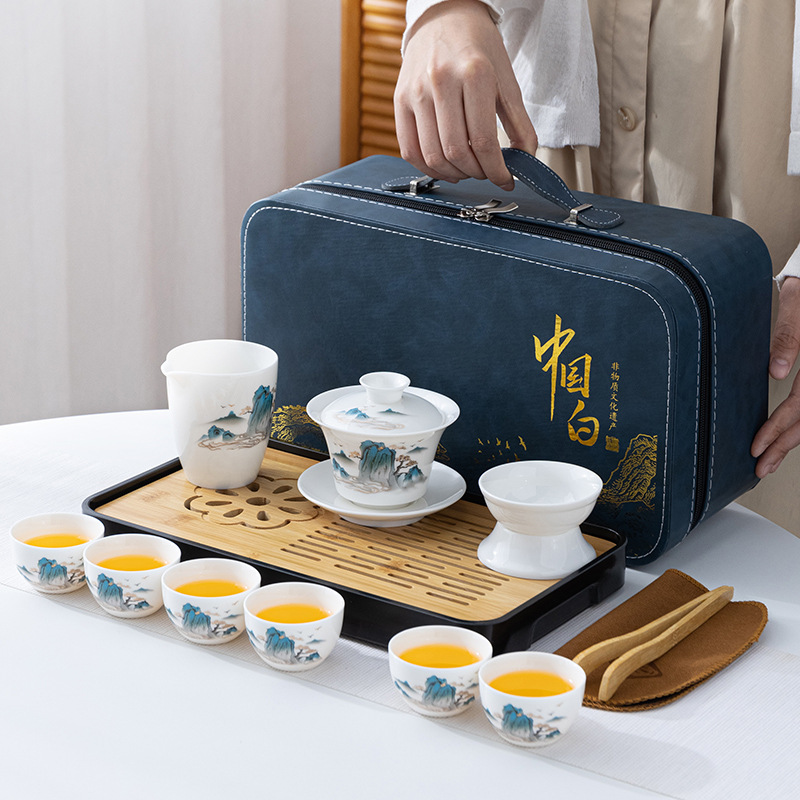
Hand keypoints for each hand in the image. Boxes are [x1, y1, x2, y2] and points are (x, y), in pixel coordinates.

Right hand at [394, 0, 537, 189]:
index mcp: (474, 74)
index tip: (505, 180)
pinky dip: (428, 168)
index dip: (497, 170)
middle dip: (476, 173)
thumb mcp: (506, 81)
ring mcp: (416, 92)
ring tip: (467, 170)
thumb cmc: (478, 49)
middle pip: (457, 152)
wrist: (445, 17)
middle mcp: (441, 81)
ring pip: (433, 155)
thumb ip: (519, 124)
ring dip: (454, 174)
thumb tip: (526, 163)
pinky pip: (410, 150)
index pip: (484, 140)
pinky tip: (444, 167)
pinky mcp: (399, 100)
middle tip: (486, 172)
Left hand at [751, 276, 799, 475]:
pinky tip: (786, 438)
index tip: (757, 447)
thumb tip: (776, 371)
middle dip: (784, 446)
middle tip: (761, 467)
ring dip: (792, 441)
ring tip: (770, 461)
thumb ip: (787, 337)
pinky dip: (799, 425)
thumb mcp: (796, 306)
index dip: (778, 428)